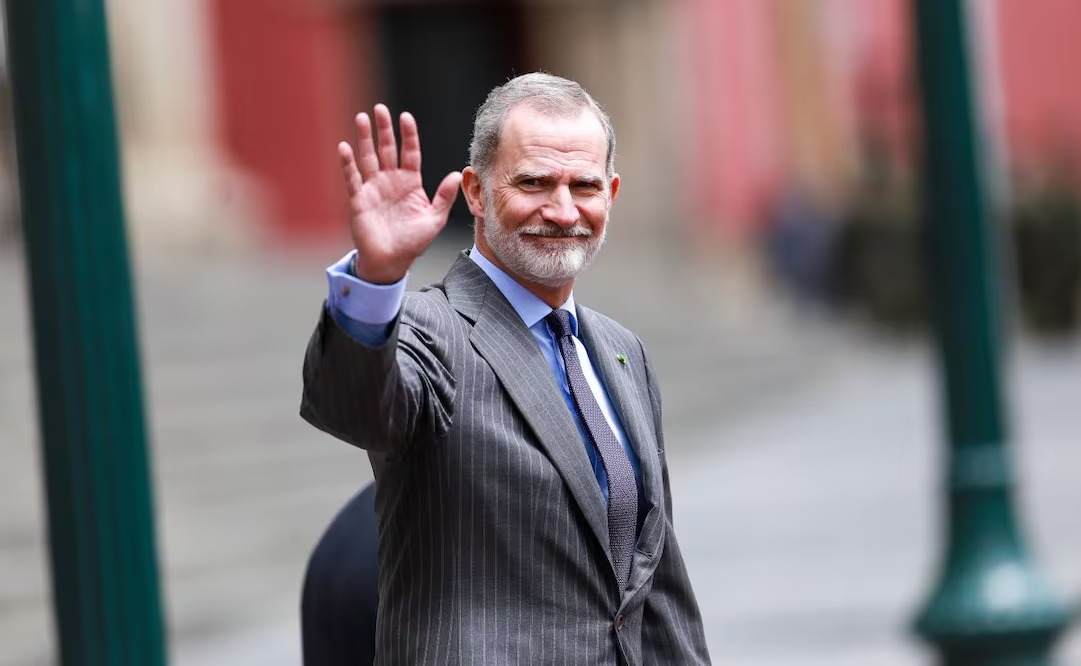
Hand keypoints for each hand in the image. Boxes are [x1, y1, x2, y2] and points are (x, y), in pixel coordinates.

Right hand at [338, 104, 461, 283]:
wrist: (391, 262)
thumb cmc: (413, 242)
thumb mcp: (434, 219)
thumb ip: (444, 197)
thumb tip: (457, 174)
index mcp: (410, 183)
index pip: (410, 153)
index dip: (408, 135)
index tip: (405, 117)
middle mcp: (390, 181)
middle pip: (387, 149)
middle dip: (384, 129)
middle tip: (380, 109)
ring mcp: (373, 188)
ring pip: (368, 157)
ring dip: (365, 138)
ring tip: (362, 118)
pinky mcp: (359, 199)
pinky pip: (352, 178)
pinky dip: (348, 163)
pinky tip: (344, 147)